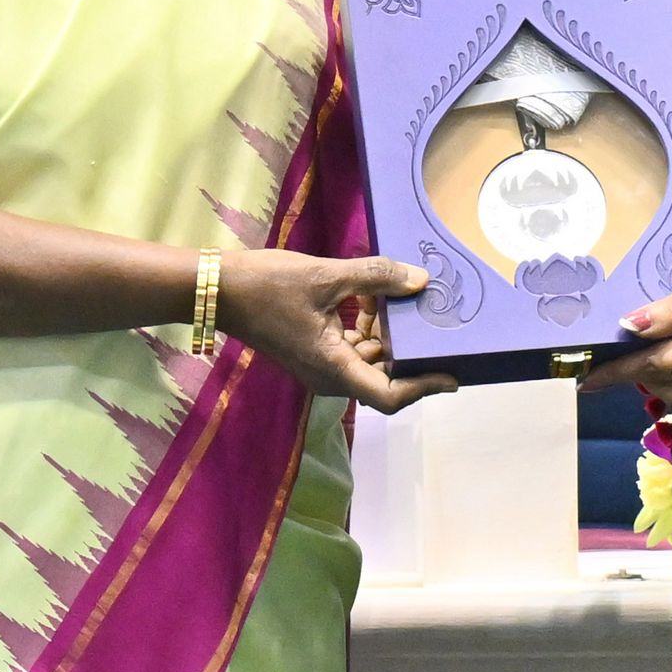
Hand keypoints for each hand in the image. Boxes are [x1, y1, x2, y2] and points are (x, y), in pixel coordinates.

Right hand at [216, 250, 454, 412]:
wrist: (219, 291)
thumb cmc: (268, 286)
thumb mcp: (327, 276)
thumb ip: (376, 278)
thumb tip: (419, 280)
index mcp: (334, 368)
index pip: (390, 395)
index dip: (424, 388)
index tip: (452, 376)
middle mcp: (330, 376)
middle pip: (383, 377)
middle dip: (407, 350)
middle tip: (428, 320)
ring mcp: (320, 365)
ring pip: (368, 359)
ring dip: (385, 333)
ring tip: (393, 296)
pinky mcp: (313, 351)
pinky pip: (351, 347)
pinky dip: (366, 327)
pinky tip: (369, 296)